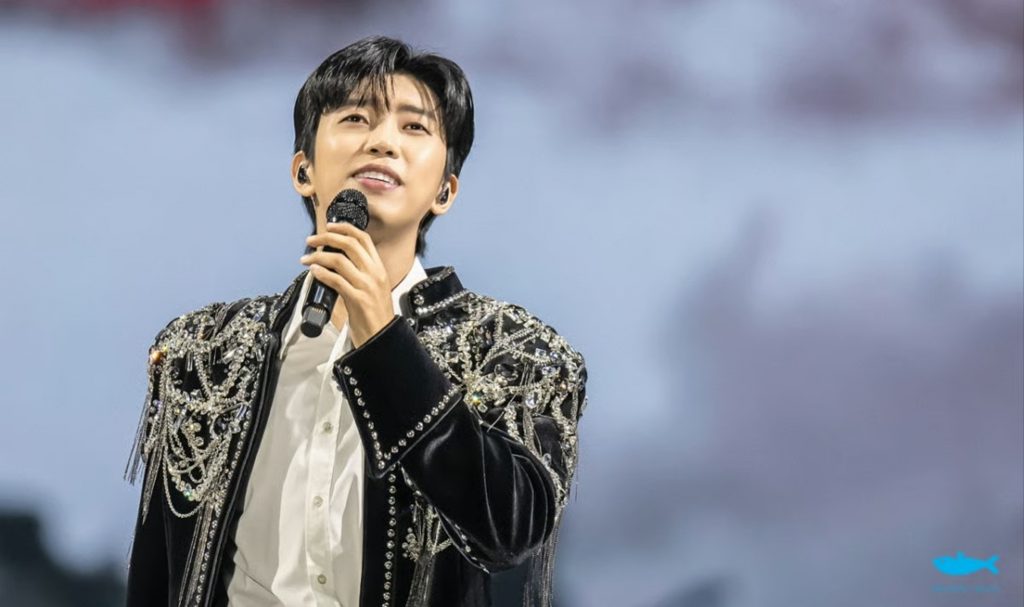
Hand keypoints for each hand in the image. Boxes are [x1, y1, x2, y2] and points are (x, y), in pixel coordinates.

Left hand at [299, 222, 395, 347]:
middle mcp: (375, 274)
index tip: (329, 226)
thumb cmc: (374, 316)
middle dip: (326, 238)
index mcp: (379, 269)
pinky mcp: (358, 299)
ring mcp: (367, 286)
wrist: (381, 337)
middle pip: (349, 244)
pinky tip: (313, 272)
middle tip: (311, 240)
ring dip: (318, 257)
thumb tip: (335, 262)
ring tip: (305, 259)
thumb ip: (359, 274)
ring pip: (339, 260)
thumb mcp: (372, 288)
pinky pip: (335, 280)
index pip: (363, 239)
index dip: (345, 228)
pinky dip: (321, 273)